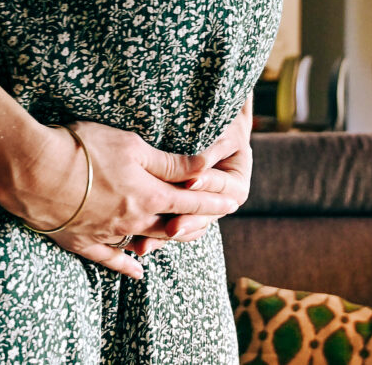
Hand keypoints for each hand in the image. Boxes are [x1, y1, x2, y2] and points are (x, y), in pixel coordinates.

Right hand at [11, 120, 239, 279]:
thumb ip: (169, 162)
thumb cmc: (85, 149)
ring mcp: (108, 234)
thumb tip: (204, 166)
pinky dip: (127, 266)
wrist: (34, 170)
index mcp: (150, 195)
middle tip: (212, 219)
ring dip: (166, 240)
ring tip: (181, 236)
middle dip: (195, 221)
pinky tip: (138, 271)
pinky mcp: (83, 241)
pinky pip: (111, 259)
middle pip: (172, 225)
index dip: (214, 201)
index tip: (233, 202)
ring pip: (145, 242)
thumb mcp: (132, 146)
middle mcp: (134, 220)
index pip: (192, 200)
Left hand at [128, 94, 253, 255]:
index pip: (221, 187)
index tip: (190, 182)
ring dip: (164, 237)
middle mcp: (220, 204)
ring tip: (147, 245)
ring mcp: (198, 211)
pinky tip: (135, 245)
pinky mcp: (178, 212)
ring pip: (184, 228)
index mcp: (236, 186)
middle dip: (185, 222)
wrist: (216, 128)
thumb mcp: (223, 135)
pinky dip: (151, 235)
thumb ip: (211, 152)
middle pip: (202, 218)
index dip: (207, 184)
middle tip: (171, 227)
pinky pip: (167, 227)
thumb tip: (199, 167)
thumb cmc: (221, 126)